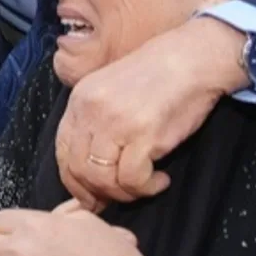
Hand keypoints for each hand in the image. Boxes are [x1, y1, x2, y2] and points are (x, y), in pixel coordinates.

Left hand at [55, 16, 248, 209]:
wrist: (192, 58)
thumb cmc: (158, 76)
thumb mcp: (111, 91)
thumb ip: (97, 122)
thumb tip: (92, 169)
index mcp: (80, 99)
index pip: (62, 150)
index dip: (73, 179)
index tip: (90, 195)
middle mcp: (91, 111)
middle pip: (78, 169)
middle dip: (97, 192)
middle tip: (119, 197)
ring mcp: (115, 123)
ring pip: (102, 179)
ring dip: (124, 193)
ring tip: (144, 185)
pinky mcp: (143, 135)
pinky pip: (132, 180)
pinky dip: (147, 188)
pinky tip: (161, 180)